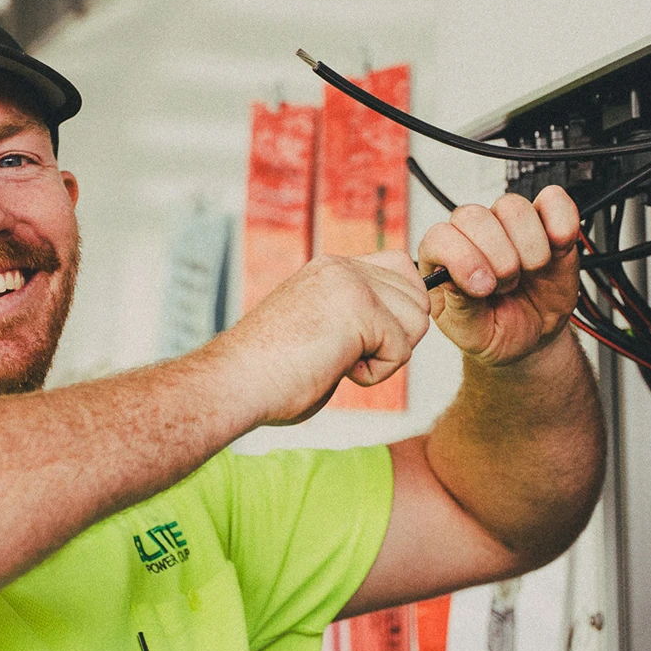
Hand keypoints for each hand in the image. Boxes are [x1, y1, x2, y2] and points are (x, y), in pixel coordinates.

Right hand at [217, 251, 432, 426]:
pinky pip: (402, 350)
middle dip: (396, 336)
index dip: (397, 311)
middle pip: (418, 297)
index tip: (364, 340)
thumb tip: (398, 332)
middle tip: (349, 354)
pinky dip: (375, 374)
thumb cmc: (269, 373)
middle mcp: (342, 267)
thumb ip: (355, 318)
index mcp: (332, 269)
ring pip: (416, 320)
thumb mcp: (320, 328)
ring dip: (386, 354)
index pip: (402, 270)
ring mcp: (350, 284)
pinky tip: (337, 370)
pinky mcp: (358, 310)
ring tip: (340, 361)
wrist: (233, 383)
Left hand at [418, 187, 581, 365]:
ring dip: (527, 247)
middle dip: (497, 257)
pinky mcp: (547, 222)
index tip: (483, 288)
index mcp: (443, 258)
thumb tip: (453, 277)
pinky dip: (560, 224)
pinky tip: (557, 251)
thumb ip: (460, 306)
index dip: (463, 260)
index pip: (440, 236)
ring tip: (530, 272)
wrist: (535, 338)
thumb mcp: (471, 332)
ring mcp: (509, 225)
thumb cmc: (496, 331)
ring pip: (513, 207)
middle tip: (507, 285)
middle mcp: (474, 234)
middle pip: (475, 216)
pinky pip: (554, 201)